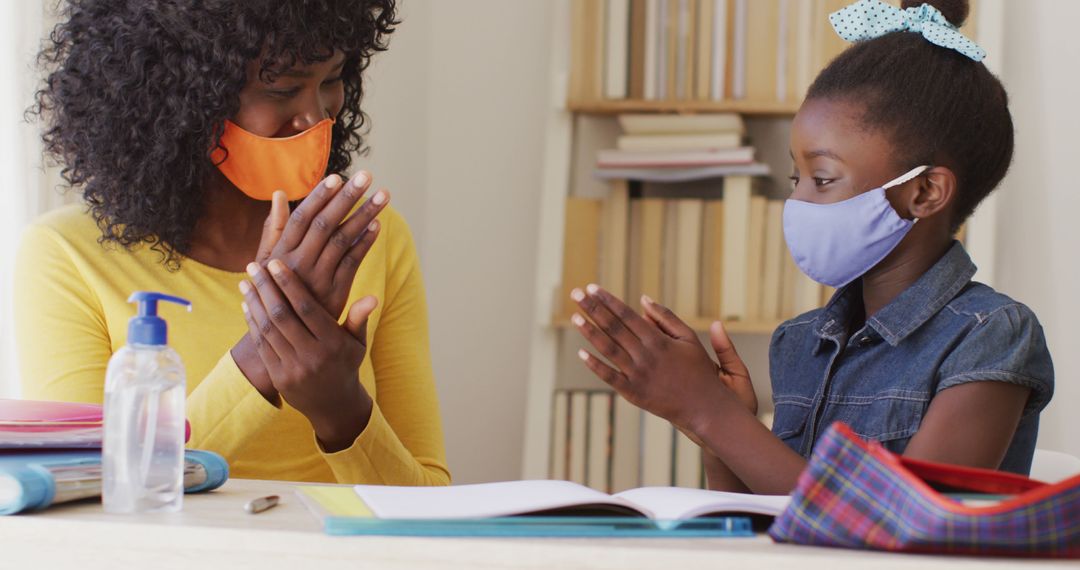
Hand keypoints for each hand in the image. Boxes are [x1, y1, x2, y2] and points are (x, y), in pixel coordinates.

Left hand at [239, 258, 377, 451]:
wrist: (333, 405)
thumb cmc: (346, 364)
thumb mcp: (357, 343)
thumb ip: (359, 318)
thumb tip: (372, 297)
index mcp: (333, 344)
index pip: (307, 308)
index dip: (289, 284)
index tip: (275, 264)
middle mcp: (312, 356)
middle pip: (282, 316)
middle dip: (265, 288)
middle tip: (253, 266)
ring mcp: (293, 368)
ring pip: (268, 330)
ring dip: (254, 303)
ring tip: (245, 282)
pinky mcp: (278, 377)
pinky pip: (262, 345)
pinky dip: (252, 323)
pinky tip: (247, 305)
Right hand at [265, 171, 388, 318]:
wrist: (283, 333)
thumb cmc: (273, 289)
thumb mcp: (265, 260)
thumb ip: (275, 228)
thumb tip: (278, 194)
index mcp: (280, 252)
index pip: (302, 217)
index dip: (320, 196)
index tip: (337, 177)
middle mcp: (298, 263)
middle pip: (326, 224)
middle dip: (348, 198)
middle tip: (367, 175)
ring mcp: (318, 278)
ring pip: (343, 240)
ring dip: (365, 215)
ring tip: (383, 195)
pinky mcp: (335, 291)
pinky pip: (353, 262)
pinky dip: (365, 243)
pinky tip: (377, 226)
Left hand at [570, 284, 748, 438]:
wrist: (705, 407)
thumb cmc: (698, 369)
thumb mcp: (688, 338)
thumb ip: (666, 318)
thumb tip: (643, 299)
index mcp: (658, 340)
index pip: (627, 315)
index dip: (608, 300)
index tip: (592, 288)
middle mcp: (645, 355)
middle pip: (613, 328)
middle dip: (592, 309)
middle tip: (576, 294)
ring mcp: (638, 375)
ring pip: (608, 349)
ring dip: (589, 332)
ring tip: (574, 316)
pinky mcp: (633, 393)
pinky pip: (609, 377)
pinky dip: (594, 365)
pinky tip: (580, 353)